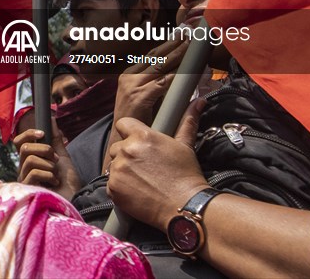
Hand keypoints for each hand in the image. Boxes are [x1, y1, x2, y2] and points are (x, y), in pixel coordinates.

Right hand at [14, 118, 80, 200]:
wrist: (75, 201)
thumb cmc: (68, 184)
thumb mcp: (62, 157)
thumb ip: (55, 140)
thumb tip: (52, 119)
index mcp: (30, 161)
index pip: (19, 142)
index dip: (28, 134)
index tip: (43, 134)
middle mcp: (23, 170)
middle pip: (25, 148)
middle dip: (45, 150)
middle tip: (56, 161)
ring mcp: (23, 180)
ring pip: (30, 160)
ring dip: (49, 166)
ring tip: (56, 175)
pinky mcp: (26, 190)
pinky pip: (33, 173)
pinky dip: (49, 175)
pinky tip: (54, 184)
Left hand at [106, 98, 208, 229]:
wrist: (185, 206)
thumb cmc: (186, 176)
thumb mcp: (185, 145)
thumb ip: (187, 121)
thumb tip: (198, 102)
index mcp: (142, 136)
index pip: (123, 123)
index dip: (129, 132)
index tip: (137, 142)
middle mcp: (127, 150)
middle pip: (117, 146)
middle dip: (127, 153)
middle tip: (144, 166)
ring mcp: (118, 169)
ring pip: (113, 164)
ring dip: (123, 170)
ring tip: (142, 179)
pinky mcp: (113, 188)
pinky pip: (111, 184)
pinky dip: (120, 188)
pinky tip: (137, 191)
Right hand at [114, 37, 188, 124]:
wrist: (119, 139)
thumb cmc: (136, 118)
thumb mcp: (146, 96)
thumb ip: (160, 85)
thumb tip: (182, 76)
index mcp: (131, 74)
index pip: (153, 55)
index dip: (169, 45)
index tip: (183, 36)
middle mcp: (129, 76)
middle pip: (156, 56)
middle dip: (174, 44)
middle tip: (190, 34)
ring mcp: (132, 85)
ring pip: (160, 66)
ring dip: (177, 55)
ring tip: (190, 47)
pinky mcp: (138, 96)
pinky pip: (161, 83)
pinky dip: (174, 76)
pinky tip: (184, 70)